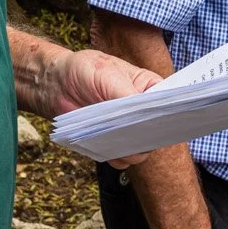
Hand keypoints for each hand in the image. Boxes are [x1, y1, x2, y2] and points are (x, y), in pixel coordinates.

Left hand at [38, 47, 162, 167]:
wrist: (56, 85)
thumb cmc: (84, 70)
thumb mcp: (107, 75)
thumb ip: (126, 93)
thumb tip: (142, 114)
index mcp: (147, 88)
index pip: (169, 101)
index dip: (172, 112)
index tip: (169, 122)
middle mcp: (141, 111)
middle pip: (158, 130)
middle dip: (151, 135)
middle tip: (140, 137)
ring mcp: (127, 129)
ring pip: (142, 148)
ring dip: (133, 150)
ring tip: (121, 144)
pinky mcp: (112, 142)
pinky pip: (121, 157)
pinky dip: (116, 157)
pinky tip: (107, 149)